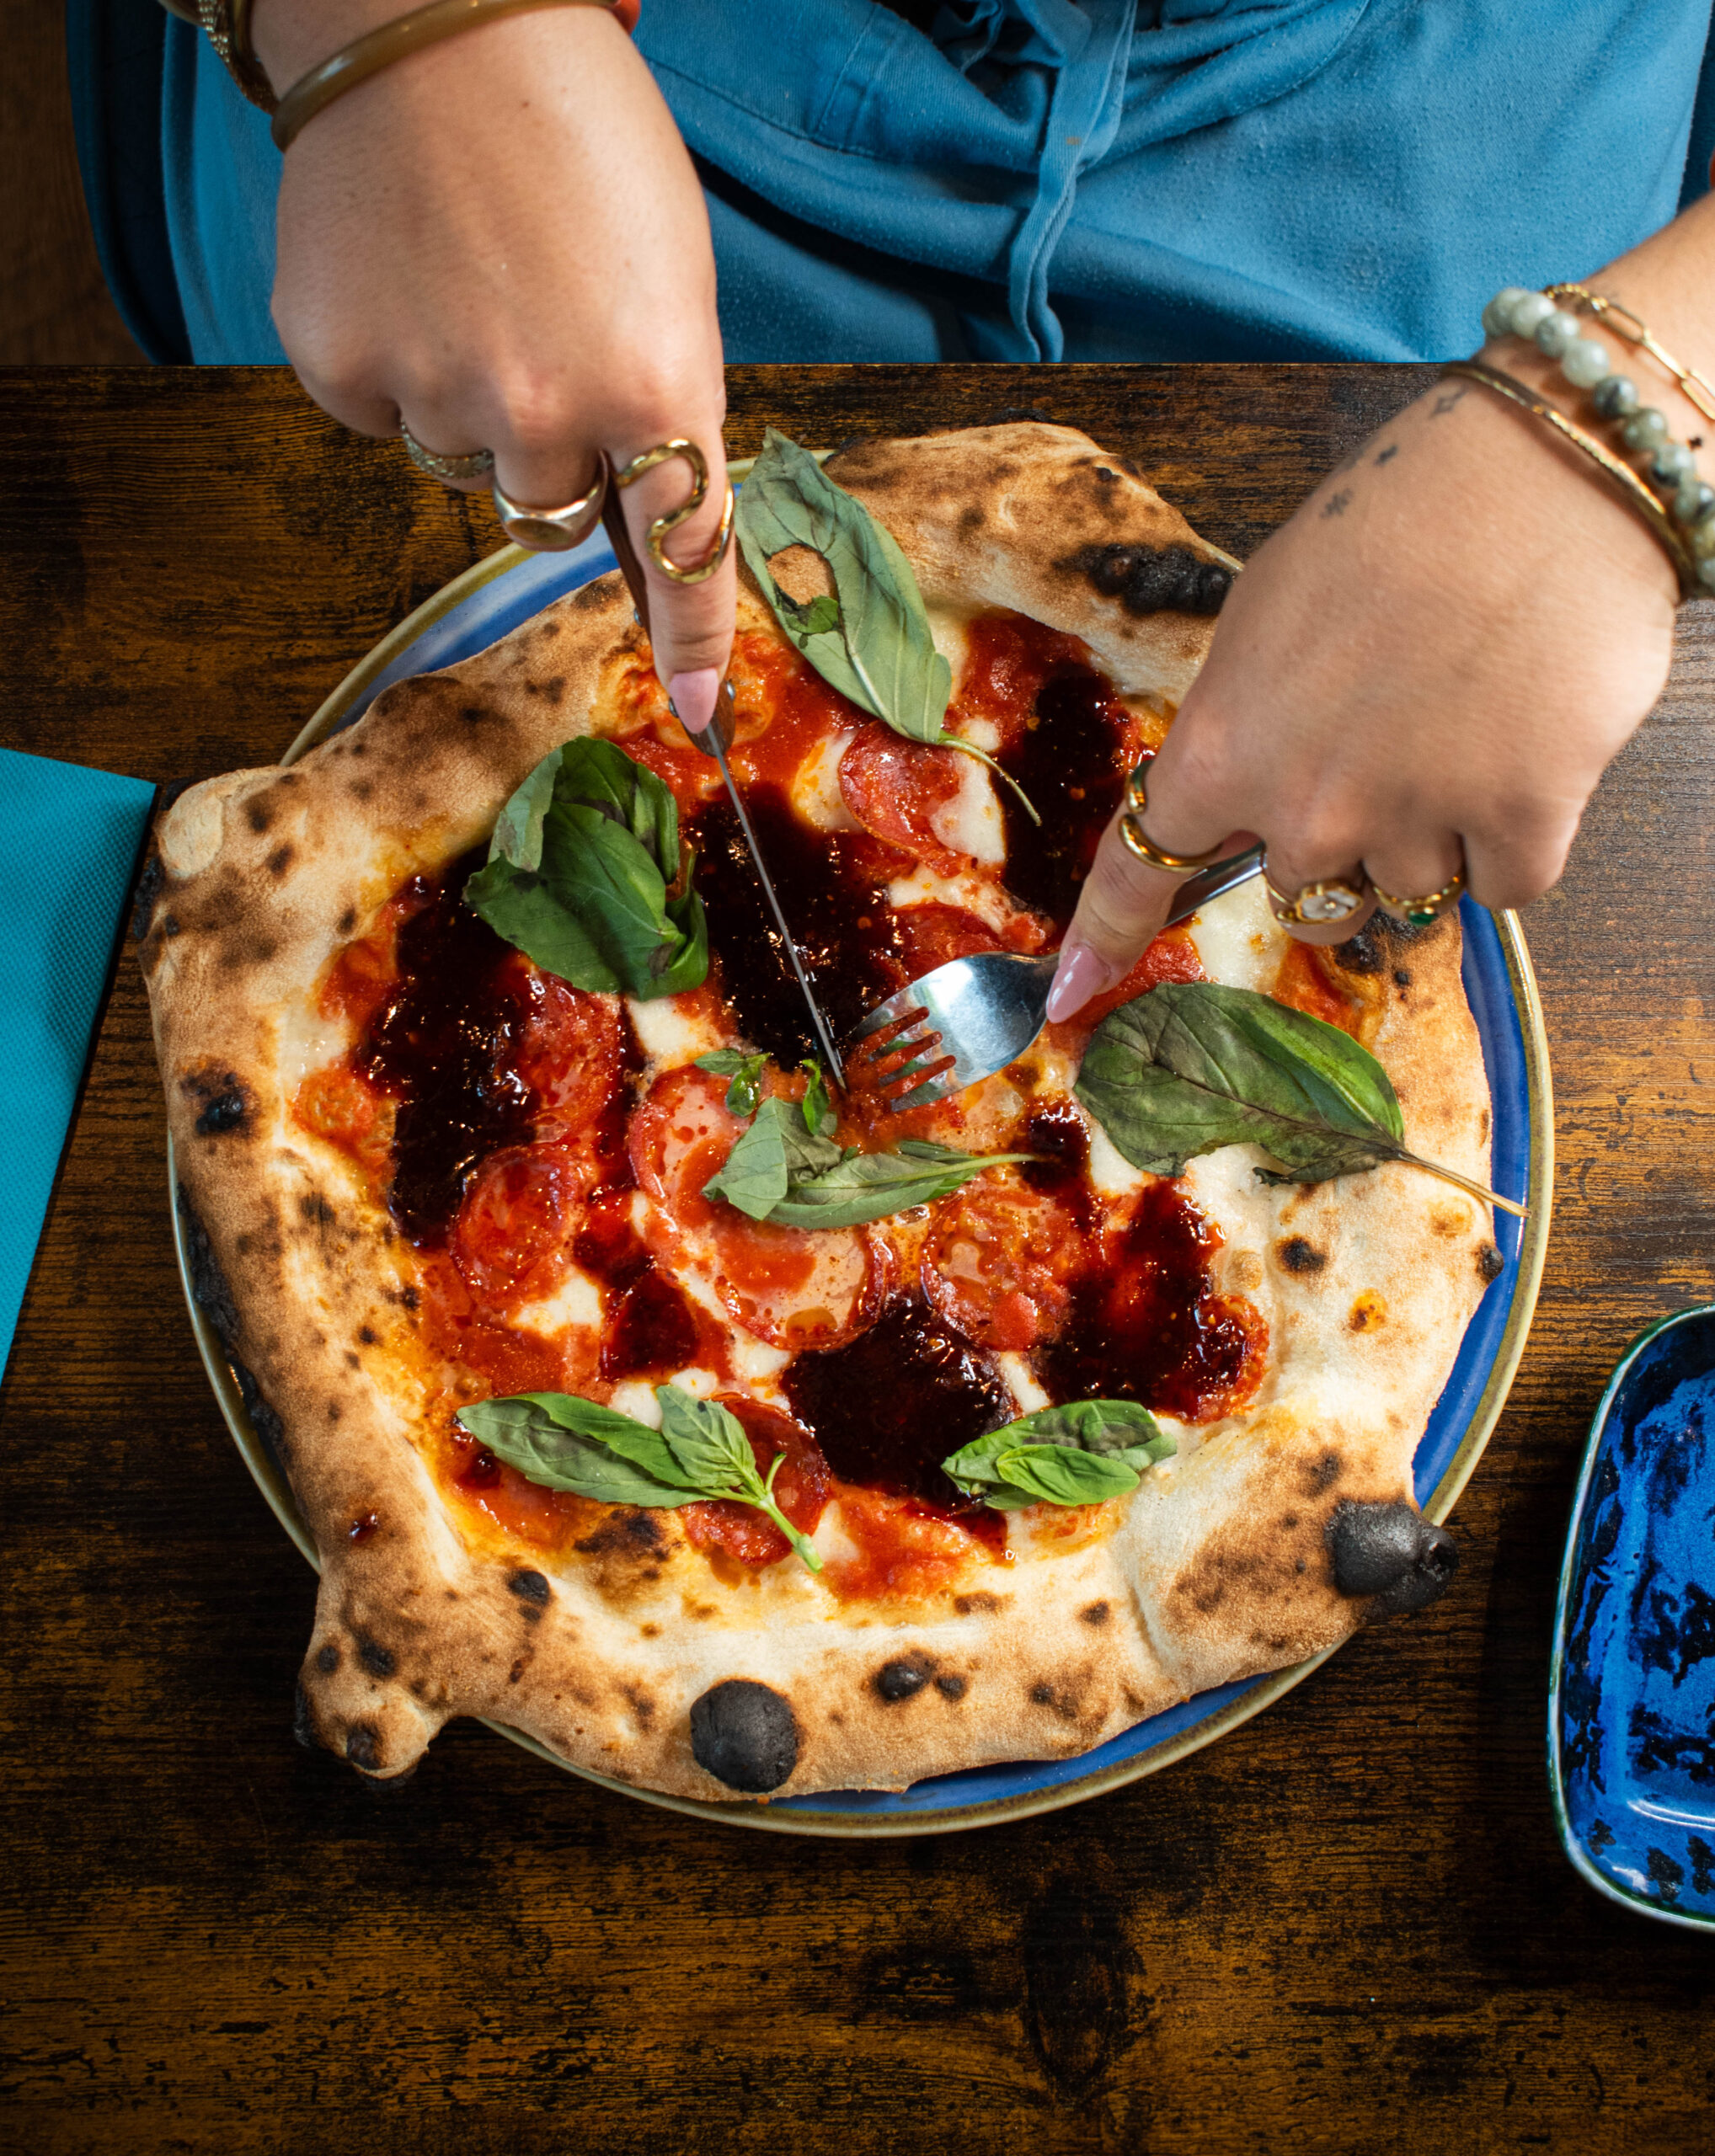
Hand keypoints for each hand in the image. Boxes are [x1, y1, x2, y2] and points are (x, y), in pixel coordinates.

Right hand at [256, 0, 733, 726]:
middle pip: (553, 519)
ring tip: (469, 284)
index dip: (689, 642)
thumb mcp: (667, 272)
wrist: (431, 18)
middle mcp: (548, 411)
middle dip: (554, 459)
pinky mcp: (341, 367)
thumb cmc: (574, 133)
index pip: (684, 551)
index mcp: (656, 378)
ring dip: (470, 407)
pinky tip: (405, 280)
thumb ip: (659, 399)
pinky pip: (382, 422)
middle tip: (537, 345)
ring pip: (464, 470)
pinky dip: (392, 369)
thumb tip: (639, 511)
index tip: (695, 714)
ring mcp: (437, 394)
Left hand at [1045, 363, 1680, 1019]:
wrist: (1547, 479)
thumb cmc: (1398, 515)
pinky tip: (1522, 751)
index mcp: (1222, 745)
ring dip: (1428, 836)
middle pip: (1298, 888)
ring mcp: (1411, 825)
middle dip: (1334, 837)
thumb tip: (1251, 771)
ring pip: (1402, 892)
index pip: (1142, 867)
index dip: (1108, 933)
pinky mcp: (1519, 828)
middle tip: (1384, 746)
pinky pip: (1498, 887)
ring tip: (1462, 729)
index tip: (1076, 991)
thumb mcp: (1269, 608)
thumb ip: (1247, 714)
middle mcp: (1304, 808)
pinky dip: (1509, 837)